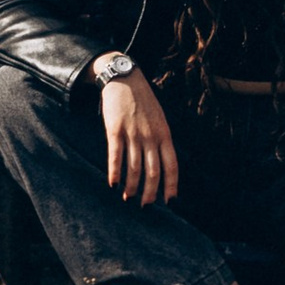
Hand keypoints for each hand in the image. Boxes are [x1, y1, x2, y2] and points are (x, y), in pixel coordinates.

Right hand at [101, 70, 179, 206]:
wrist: (124, 78)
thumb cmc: (143, 101)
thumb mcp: (160, 119)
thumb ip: (161, 140)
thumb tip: (163, 164)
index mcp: (165, 134)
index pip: (172, 166)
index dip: (171, 185)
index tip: (169, 201)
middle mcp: (151, 136)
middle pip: (153, 172)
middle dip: (150, 193)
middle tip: (145, 206)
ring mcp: (133, 133)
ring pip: (134, 168)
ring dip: (131, 187)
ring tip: (128, 198)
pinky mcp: (115, 130)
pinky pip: (115, 156)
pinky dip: (114, 172)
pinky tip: (113, 183)